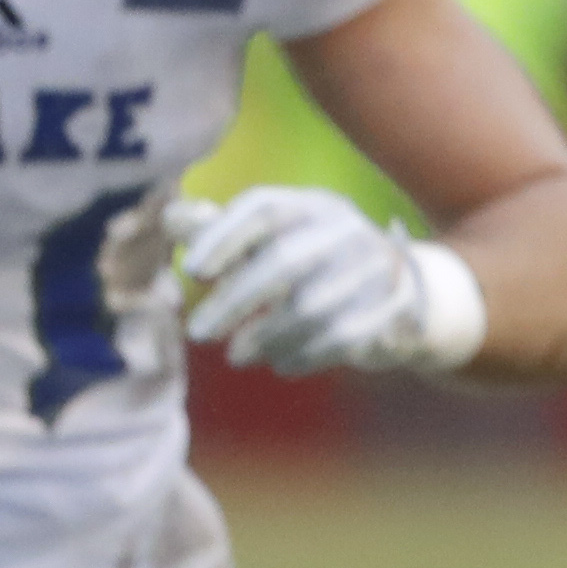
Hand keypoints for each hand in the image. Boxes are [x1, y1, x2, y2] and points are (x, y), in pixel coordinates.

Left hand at [165, 188, 486, 376]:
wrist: (396, 288)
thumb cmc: (311, 261)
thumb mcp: (271, 240)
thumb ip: (219, 230)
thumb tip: (170, 219)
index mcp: (311, 204)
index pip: (264, 209)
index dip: (224, 237)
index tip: (193, 272)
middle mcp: (346, 228)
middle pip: (285, 261)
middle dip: (235, 301)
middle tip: (198, 333)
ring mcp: (374, 267)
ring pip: (311, 307)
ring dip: (265, 336)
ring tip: (236, 355)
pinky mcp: (390, 307)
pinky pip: (339, 338)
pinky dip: (303, 355)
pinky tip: (280, 363)